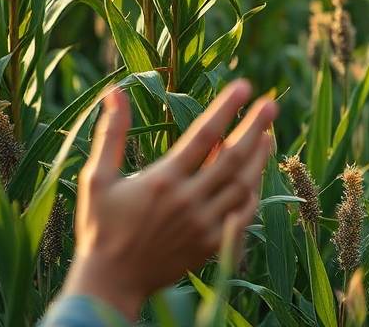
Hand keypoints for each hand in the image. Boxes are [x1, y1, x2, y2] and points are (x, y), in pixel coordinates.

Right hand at [60, 80, 276, 320]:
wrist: (111, 282)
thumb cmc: (100, 226)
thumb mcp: (96, 178)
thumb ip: (110, 134)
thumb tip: (114, 92)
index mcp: (162, 181)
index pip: (203, 135)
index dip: (226, 108)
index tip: (244, 87)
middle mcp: (187, 201)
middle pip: (233, 157)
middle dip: (255, 127)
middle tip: (272, 105)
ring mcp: (203, 224)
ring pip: (243, 185)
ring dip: (259, 158)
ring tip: (268, 135)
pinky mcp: (211, 244)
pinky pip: (243, 214)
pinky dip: (252, 193)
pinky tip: (255, 176)